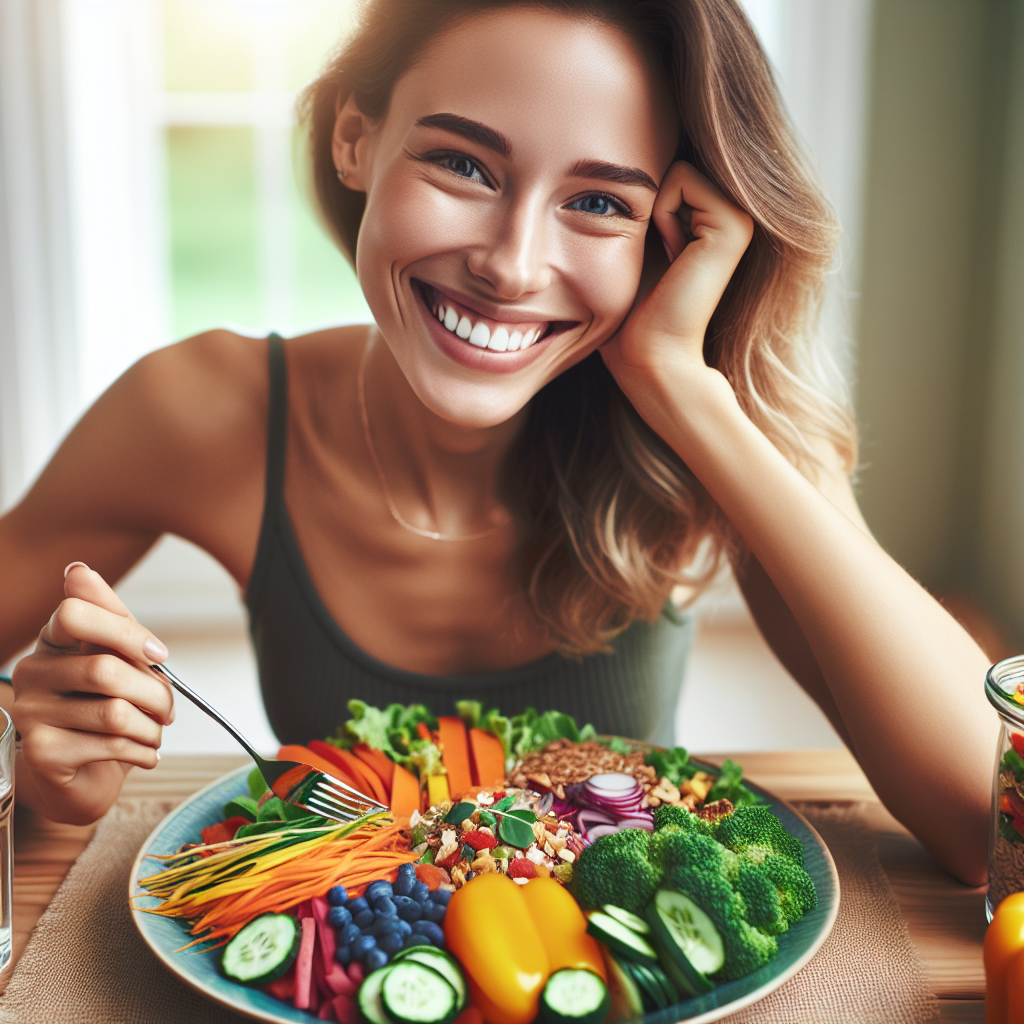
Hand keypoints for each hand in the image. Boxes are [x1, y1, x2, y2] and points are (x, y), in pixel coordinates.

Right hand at [11, 563, 174, 823]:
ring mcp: (30, 713)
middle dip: (154, 692)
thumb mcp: (120, 658)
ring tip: (156, 733)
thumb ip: (113, 619)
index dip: (127, 633)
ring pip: (113, 712)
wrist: (86, 773)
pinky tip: (146, 753)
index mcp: (52, 640)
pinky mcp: (40, 752)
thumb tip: (77, 569)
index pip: (76, 613)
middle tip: (168, 711)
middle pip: (105, 669)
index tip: (160, 655)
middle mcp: (32, 672)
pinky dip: (141, 750)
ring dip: (151, 727)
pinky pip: (108, 745)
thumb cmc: (106, 707)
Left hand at [601, 162, 753, 394]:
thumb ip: (645, 199)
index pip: (666, 165)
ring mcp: (740, 215)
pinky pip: (680, 179)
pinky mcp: (734, 224)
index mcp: (713, 217)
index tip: (647, 249)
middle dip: (646, 201)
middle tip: (654, 254)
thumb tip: (623, 151)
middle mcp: (734, 212)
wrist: (647, 354)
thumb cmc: (631, 310)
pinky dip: (659, 214)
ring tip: (665, 256)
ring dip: (652, 210)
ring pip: (675, 167)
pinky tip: (671, 254)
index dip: (641, 199)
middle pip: (670, 160)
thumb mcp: (634, 242)